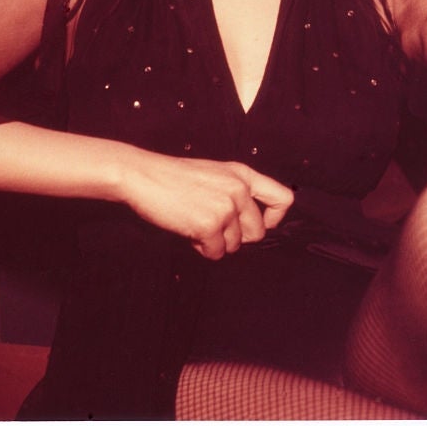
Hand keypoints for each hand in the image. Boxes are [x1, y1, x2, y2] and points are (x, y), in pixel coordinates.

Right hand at [122, 153, 293, 259]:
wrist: (143, 175)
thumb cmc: (174, 177)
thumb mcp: (215, 174)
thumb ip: (236, 192)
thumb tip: (250, 227)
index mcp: (243, 174)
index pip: (283, 198)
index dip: (274, 218)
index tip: (261, 224)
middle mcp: (239, 190)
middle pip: (257, 232)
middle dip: (236, 237)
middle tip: (213, 227)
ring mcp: (226, 207)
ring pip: (234, 245)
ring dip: (215, 242)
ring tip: (195, 223)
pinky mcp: (210, 225)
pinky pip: (216, 253)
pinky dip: (202, 248)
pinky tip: (188, 230)